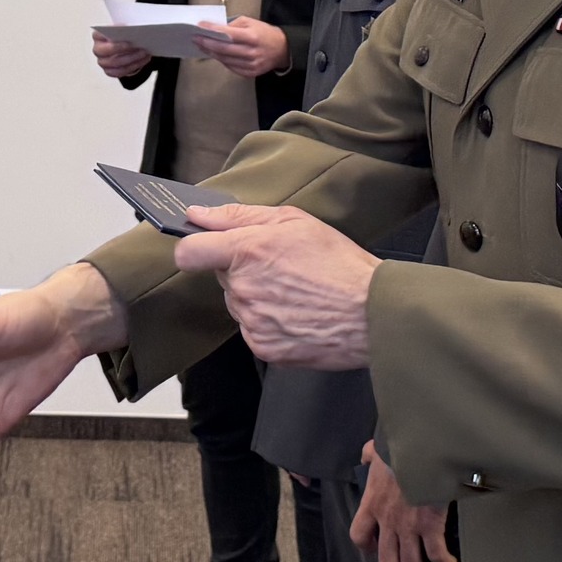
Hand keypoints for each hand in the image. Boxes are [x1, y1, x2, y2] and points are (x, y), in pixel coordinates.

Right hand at [92, 31, 152, 79]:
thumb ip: (124, 28)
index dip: (112, 33)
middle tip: (137, 44)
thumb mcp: (122, 29)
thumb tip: (133, 29)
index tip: (126, 31)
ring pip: (115, 62)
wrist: (123, 49)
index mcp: (97, 36)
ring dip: (132, 57)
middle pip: (107, 50)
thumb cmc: (122, 36)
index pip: (99, 35)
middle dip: (122, 48)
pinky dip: (134, 66)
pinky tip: (144, 59)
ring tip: (144, 52)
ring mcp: (102, 62)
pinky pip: (121, 71)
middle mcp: (97, 50)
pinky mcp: (109, 71)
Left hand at [172, 203, 378, 368]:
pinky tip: (298, 313)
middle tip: (282, 267)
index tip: (205, 248)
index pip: (189, 252)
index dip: (194, 248)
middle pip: (222, 277)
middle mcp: (243, 289)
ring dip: (257, 296)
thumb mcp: (294, 221)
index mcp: (246, 251)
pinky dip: (270, 322)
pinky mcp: (263, 347)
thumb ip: (238, 216)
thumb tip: (198, 214)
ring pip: (239, 303)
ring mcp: (252, 321)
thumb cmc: (339, 263)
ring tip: (296, 292)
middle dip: (243, 269)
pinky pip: (253, 329)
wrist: (373, 313)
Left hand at [196, 15, 287, 77]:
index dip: (213, 30)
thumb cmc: (264, 33)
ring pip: (225, 59)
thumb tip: (215, 28)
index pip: (228, 34)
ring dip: (211, 53)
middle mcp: (252, 52)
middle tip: (195, 38)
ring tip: (201, 46)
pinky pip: (231, 67)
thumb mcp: (251, 22)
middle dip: (207, 43)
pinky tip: (214, 54)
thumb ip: (233, 24)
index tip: (200, 27)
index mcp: (253, 37)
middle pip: (224, 49)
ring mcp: (251, 64)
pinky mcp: (250, 73)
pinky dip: (221, 60)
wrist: (282, 49)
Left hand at [350, 442, 457, 561]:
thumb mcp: (376, 451)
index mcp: (372, 503)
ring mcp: (408, 525)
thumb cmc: (399, 448)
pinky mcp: (431, 525)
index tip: (376, 550)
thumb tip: (367, 455)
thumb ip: (369, 456)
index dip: (367, 548)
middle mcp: (387, 520)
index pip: (359, 536)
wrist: (419, 447)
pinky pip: (436, 554)